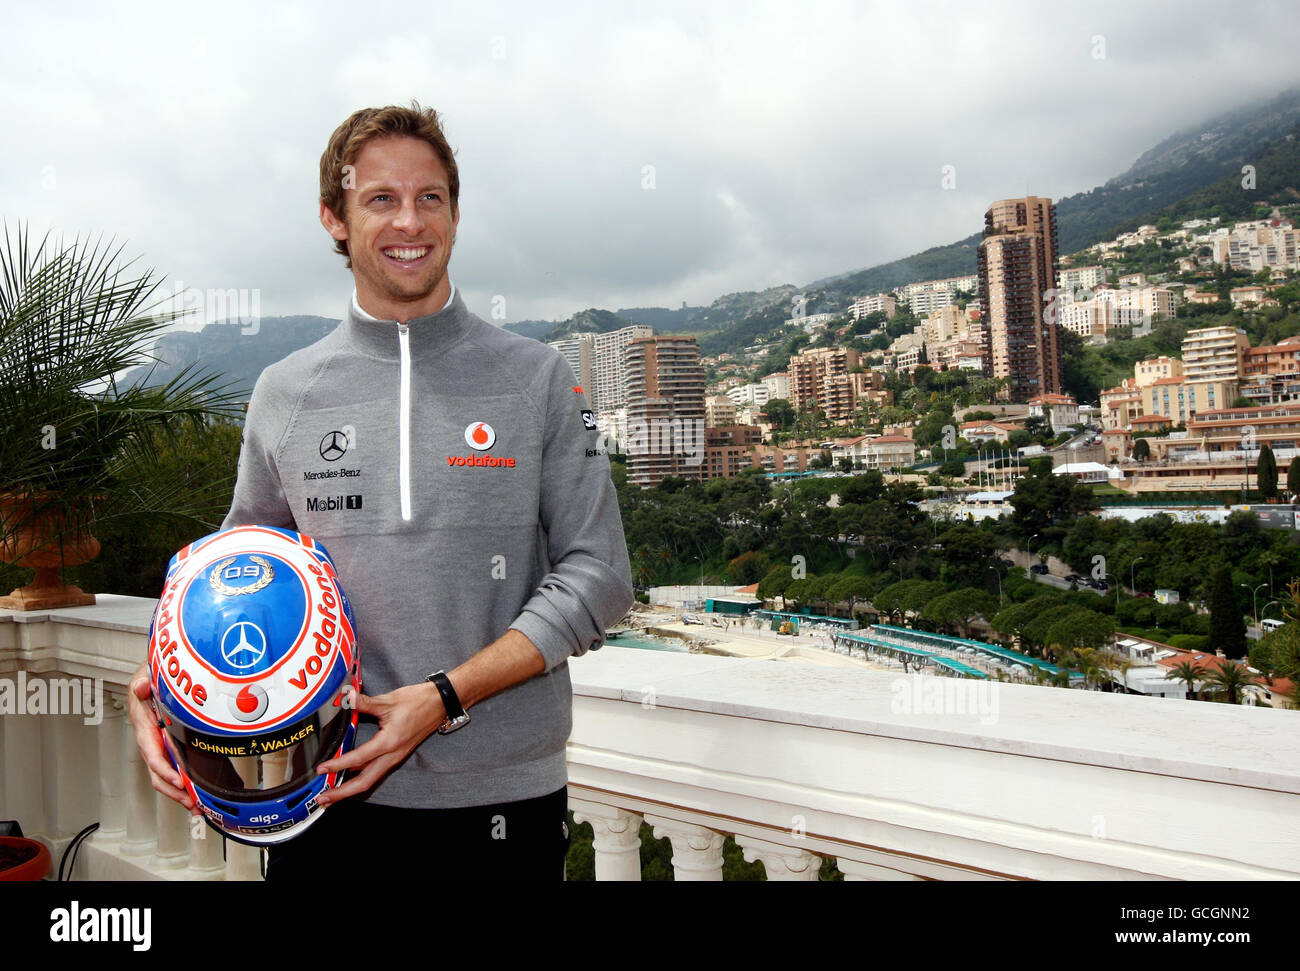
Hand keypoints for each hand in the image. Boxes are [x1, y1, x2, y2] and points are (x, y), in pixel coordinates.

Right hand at [126, 662, 197, 813]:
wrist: (153, 675)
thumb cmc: (149, 677)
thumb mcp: (145, 675)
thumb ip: (143, 682)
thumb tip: (141, 687)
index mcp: (144, 726)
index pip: (152, 753)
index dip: (164, 769)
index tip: (179, 781)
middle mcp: (151, 740)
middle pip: (158, 772)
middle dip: (173, 790)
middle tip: (191, 802)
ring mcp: (160, 745)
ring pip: (166, 775)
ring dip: (179, 792)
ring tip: (195, 806)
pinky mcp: (171, 745)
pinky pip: (176, 767)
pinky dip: (185, 783)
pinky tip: (197, 792)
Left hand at [314, 682, 444, 804]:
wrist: (440, 703)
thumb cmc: (419, 702)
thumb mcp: (389, 701)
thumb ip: (365, 702)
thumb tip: (348, 698)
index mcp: (389, 742)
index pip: (359, 758)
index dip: (338, 765)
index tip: (323, 769)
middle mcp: (392, 754)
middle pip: (365, 782)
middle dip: (343, 793)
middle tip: (323, 799)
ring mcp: (395, 757)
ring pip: (371, 779)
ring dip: (351, 789)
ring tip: (333, 795)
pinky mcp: (397, 755)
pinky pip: (377, 773)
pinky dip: (361, 780)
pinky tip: (351, 779)